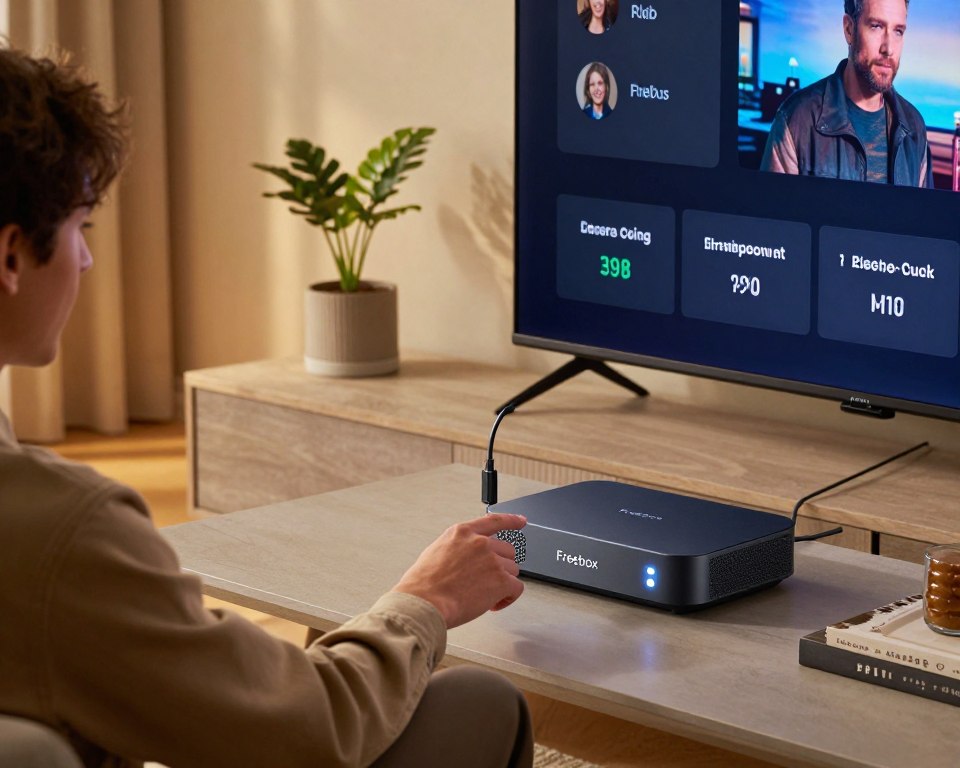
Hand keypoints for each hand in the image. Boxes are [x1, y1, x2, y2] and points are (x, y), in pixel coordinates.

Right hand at [392, 513, 526, 628]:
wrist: (425, 602)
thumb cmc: (424, 584)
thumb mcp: (437, 551)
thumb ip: (458, 547)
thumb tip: (467, 557)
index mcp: (463, 532)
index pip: (494, 520)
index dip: (512, 521)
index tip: (521, 521)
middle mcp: (480, 542)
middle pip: (507, 550)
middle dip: (500, 566)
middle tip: (487, 581)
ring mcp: (492, 560)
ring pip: (513, 570)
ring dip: (502, 584)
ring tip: (484, 596)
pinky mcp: (501, 580)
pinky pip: (516, 588)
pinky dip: (508, 598)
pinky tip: (494, 604)